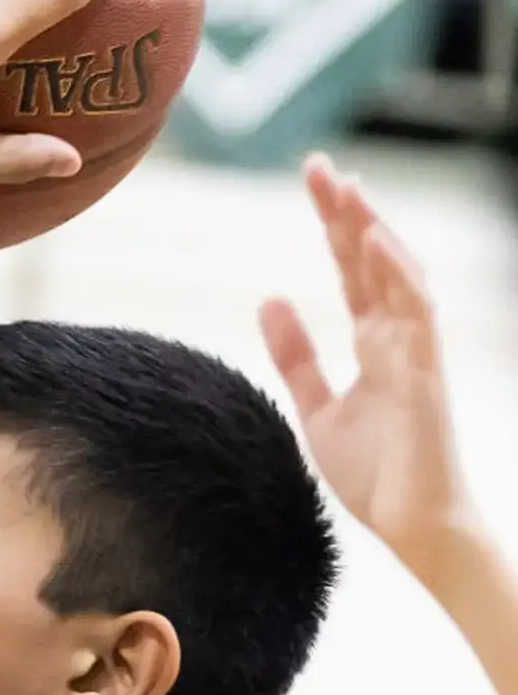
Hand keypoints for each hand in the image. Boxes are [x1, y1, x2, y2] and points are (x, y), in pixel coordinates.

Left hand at [261, 154, 475, 583]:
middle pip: (373, 260)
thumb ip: (296, 356)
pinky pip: (416, 315)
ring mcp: (416, 353)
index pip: (352, 269)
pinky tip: (373, 243)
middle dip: (348, 212)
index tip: (312, 179)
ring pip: (399, 276)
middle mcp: (398, 338)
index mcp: (374, 342)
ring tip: (348, 188)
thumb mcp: (317, 409)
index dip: (333, 223)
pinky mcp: (426, 377)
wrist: (413, 529)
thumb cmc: (377, 475)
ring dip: (375, 230)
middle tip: (319, 165)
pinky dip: (396, 276)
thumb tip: (268, 298)